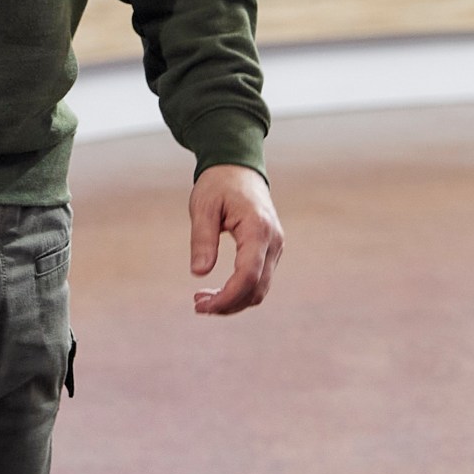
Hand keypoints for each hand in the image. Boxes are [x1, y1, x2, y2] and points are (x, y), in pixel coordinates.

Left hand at [188, 163, 283, 315]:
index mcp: (258, 229)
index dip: (226, 297)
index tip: (201, 305)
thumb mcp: (203, 207)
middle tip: (197, 306)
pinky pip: (259, 280)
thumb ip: (202, 239)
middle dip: (228, 304)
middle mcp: (273, 242)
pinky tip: (217, 292)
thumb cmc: (218, 184)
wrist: (238, 168)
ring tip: (202, 300)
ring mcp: (275, 248)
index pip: (248, 275)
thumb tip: (199, 273)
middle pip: (257, 289)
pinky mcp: (270, 251)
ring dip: (233, 301)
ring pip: (260, 289)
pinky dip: (240, 291)